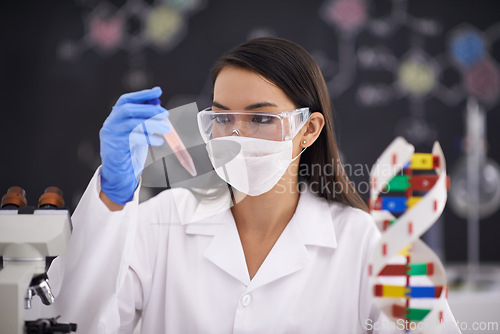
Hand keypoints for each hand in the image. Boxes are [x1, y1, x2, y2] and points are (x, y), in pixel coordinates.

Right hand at [99, 87, 169, 204]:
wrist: (119, 171)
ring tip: (167, 129)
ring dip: (152, 125)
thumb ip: (144, 118)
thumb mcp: (138, 131)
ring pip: (132, 124)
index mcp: (115, 116)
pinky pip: (133, 139)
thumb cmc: (130, 149)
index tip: (157, 91)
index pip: (125, 100)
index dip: (142, 95)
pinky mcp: (115, 147)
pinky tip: (159, 141)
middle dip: (149, 110)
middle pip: (128, 110)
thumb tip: (158, 103)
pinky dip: (148, 138)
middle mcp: (110, 123)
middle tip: (165, 114)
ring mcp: (111, 135)